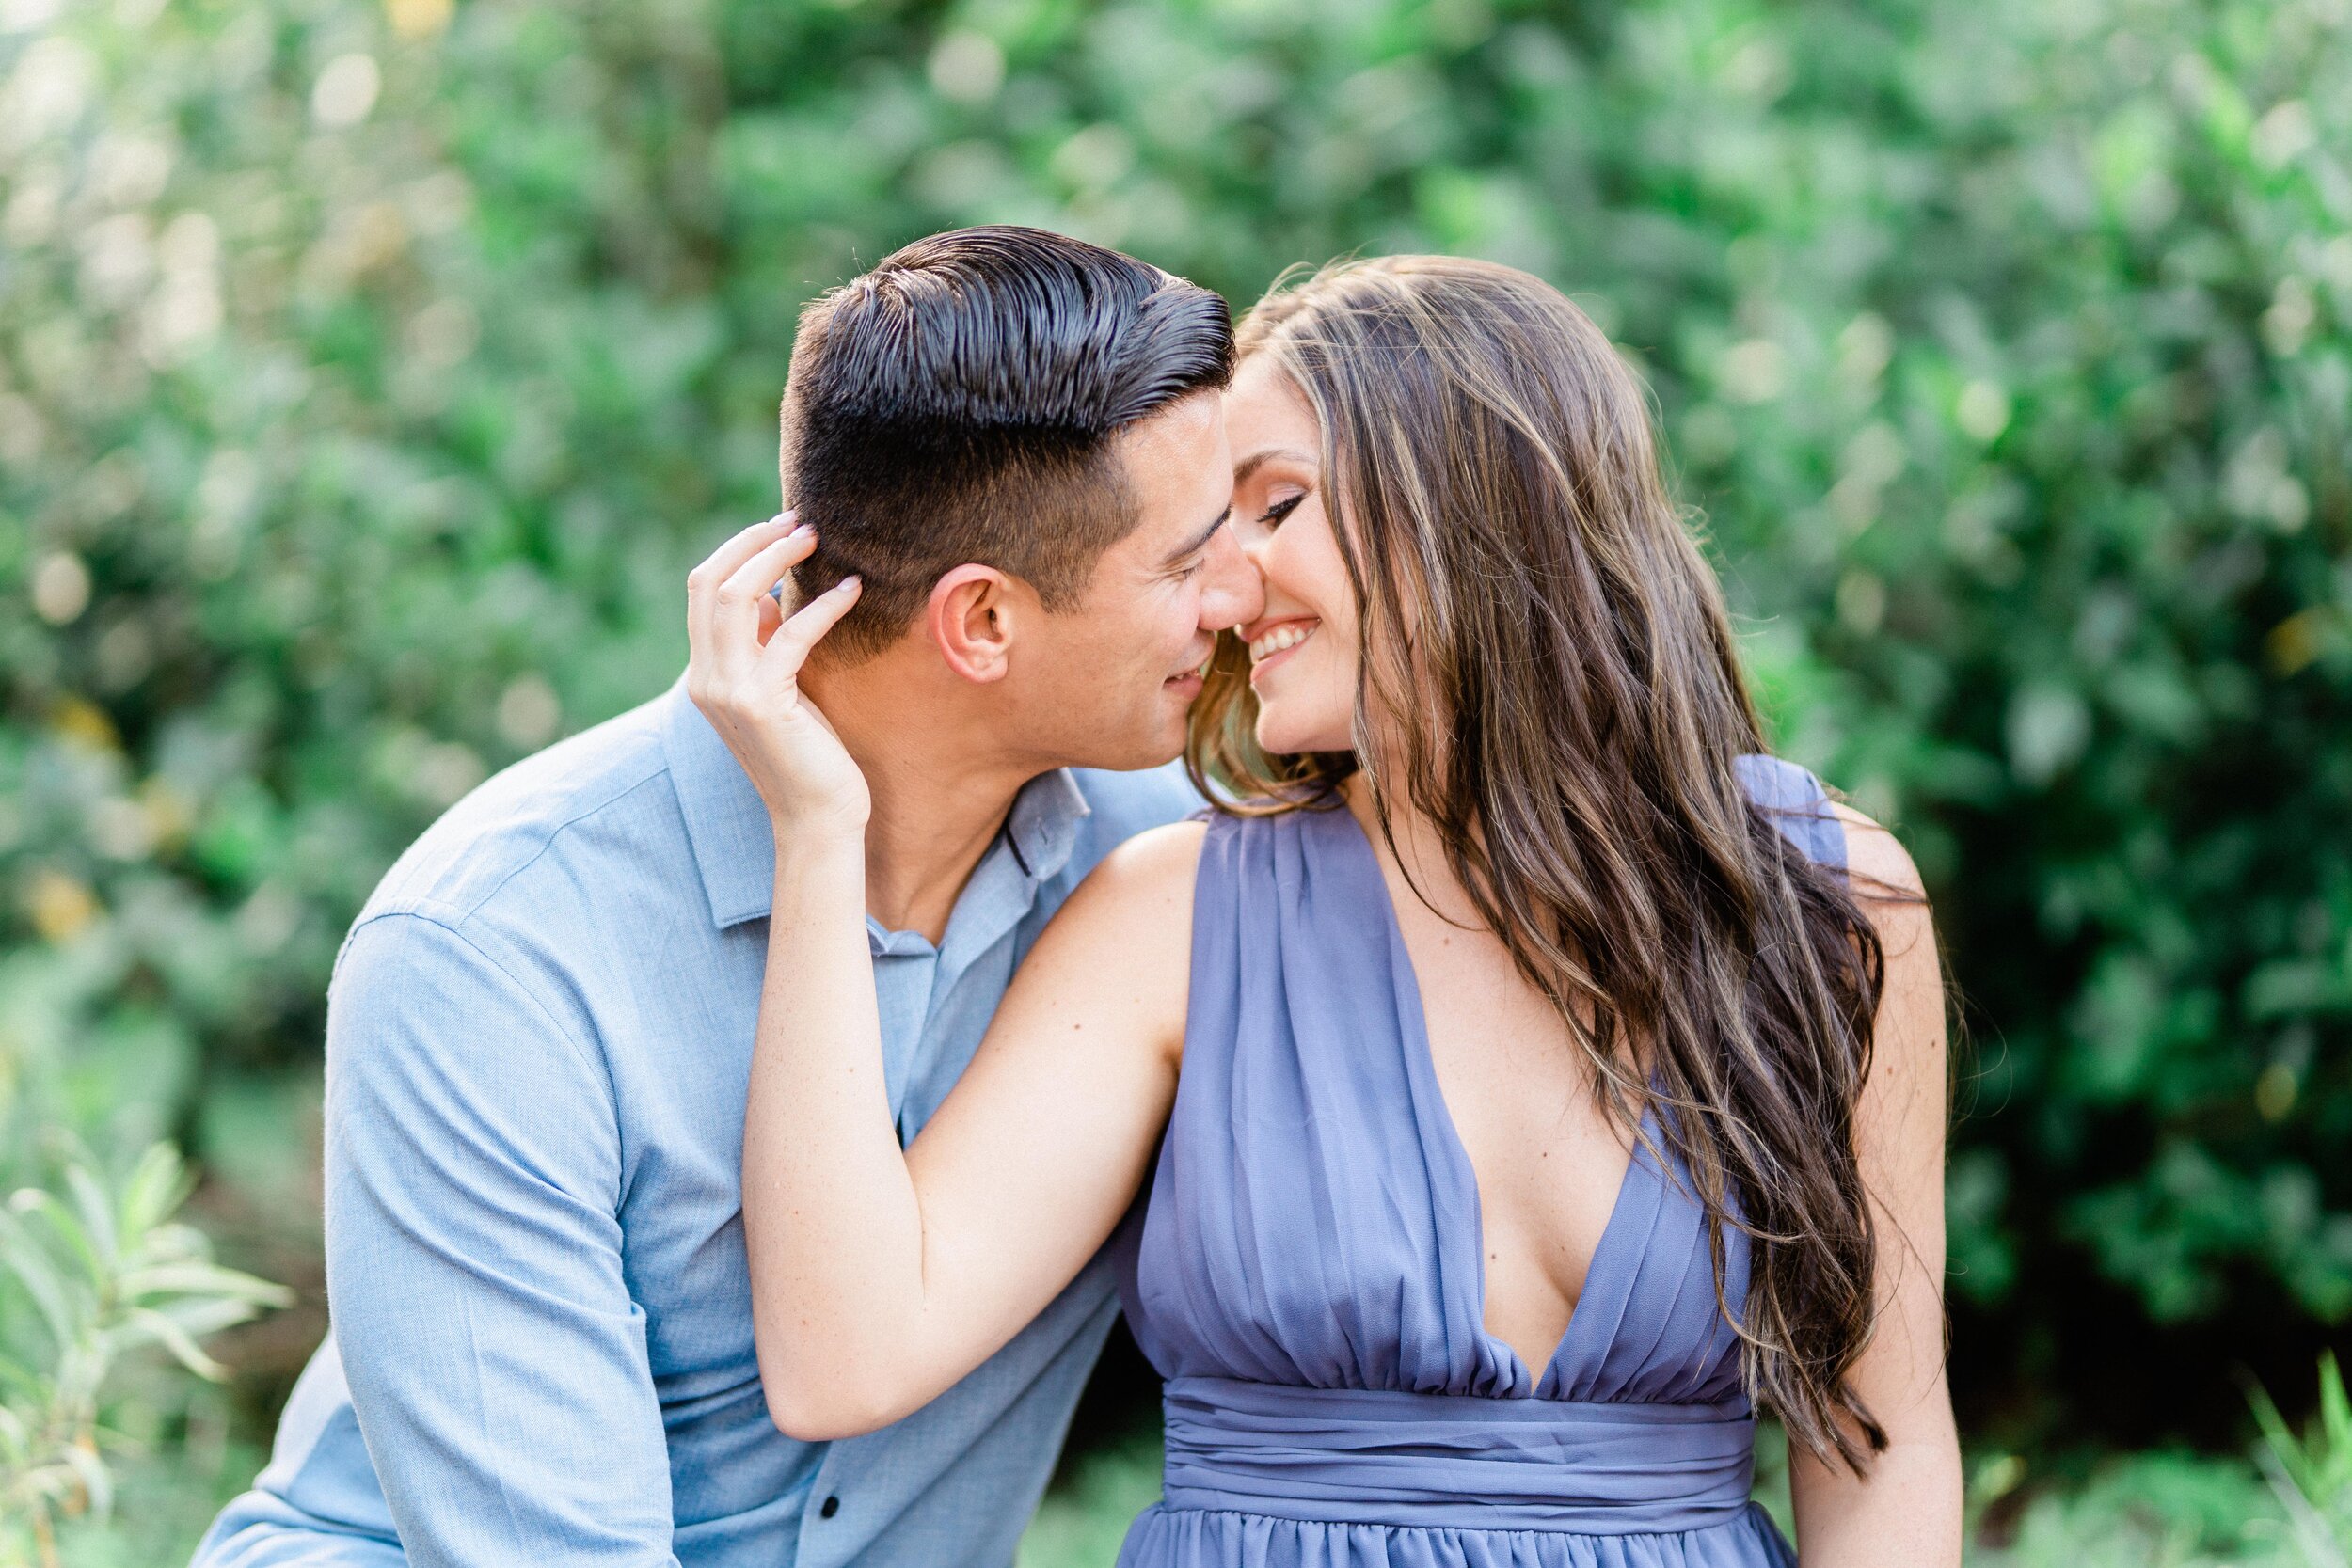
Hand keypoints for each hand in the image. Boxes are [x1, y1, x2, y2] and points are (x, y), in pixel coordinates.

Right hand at [686, 513, 869, 837]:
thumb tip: (768, 595)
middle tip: (800, 521)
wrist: (816, 818)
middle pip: (709, 583)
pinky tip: (853, 590)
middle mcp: (705, 679)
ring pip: (736, 598)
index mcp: (705, 673)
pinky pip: (790, 634)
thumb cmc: (808, 755)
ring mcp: (728, 691)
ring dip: (778, 558)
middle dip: (753, 542)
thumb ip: (763, 646)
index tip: (781, 528)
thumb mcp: (778, 690)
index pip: (702, 591)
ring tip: (817, 539)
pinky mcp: (762, 703)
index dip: (738, 550)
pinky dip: (822, 606)